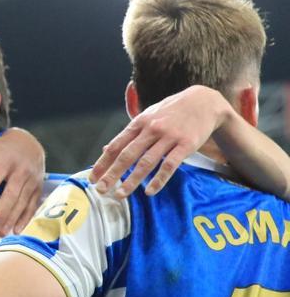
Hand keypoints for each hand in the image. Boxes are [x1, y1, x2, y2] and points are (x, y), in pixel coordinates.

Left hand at [0, 127, 45, 235]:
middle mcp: (20, 171)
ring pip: (22, 203)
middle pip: (11, 195)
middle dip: (2, 213)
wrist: (29, 144)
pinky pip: (32, 206)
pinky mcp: (38, 188)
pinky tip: (16, 230)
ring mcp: (32, 181)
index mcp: (5, 161)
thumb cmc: (0, 149)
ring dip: (12, 220)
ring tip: (1, 233)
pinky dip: (25, 219)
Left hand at [90, 85, 228, 197]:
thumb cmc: (171, 112)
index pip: (115, 146)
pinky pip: (170, 165)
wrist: (204, 101)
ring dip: (132, 181)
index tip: (92, 179)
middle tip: (101, 190)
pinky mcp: (186, 144)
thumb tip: (105, 149)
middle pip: (127, 155)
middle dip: (112, 174)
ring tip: (121, 194)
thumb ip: (128, 134)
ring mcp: (169, 136)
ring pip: (146, 162)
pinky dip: (158, 179)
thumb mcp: (147, 117)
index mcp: (139, 123)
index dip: (102, 163)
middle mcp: (151, 129)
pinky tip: (149, 191)